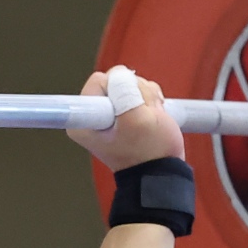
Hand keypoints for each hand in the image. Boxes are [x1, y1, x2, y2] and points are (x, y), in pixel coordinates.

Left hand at [67, 68, 182, 170]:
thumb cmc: (150, 152)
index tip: (126, 112)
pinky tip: (153, 118)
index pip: (101, 80)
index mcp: (84, 120)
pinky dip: (151, 101)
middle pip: (116, 79)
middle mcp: (92, 114)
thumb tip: (119, 74)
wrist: (163, 173)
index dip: (122, 89)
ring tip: (151, 121)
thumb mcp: (138, 119)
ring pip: (130, 84)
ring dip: (147, 98)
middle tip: (146, 118)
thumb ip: (124, 91)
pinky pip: (138, 92)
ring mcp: (109, 113)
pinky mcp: (123, 112)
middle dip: (138, 93)